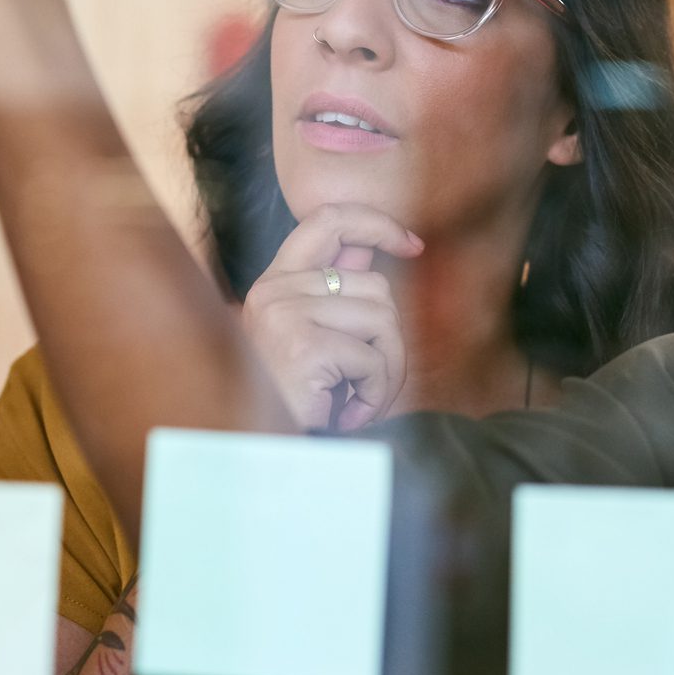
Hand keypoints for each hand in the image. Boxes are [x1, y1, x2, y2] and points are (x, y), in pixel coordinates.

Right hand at [239, 204, 422, 431]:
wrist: (261, 454)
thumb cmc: (295, 402)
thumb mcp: (313, 338)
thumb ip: (336, 293)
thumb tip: (369, 247)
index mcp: (275, 282)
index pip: (328, 220)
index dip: (377, 224)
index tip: (413, 245)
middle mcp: (273, 291)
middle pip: (376, 286)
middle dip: (391, 341)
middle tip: (372, 383)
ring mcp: (285, 315)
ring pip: (384, 322)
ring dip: (387, 372)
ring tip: (359, 401)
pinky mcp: (304, 346)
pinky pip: (373, 361)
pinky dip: (375, 394)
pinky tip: (349, 414)